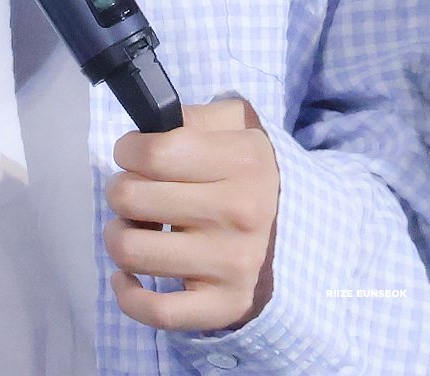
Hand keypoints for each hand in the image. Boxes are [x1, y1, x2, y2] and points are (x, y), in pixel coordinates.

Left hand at [103, 96, 279, 332]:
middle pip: (132, 198)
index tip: (131, 153)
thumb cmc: (259, 172)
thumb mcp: (240, 125)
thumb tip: (149, 127)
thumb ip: (195, 116)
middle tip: (134, 191)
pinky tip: (127, 276)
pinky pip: (158, 312)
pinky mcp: (225, 307)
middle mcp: (238, 214)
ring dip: (118, 236)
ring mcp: (231, 265)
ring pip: (133, 251)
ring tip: (133, 228)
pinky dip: (128, 295)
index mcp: (241, 162)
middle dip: (119, 190)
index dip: (128, 149)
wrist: (311, 234)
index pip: (153, 153)